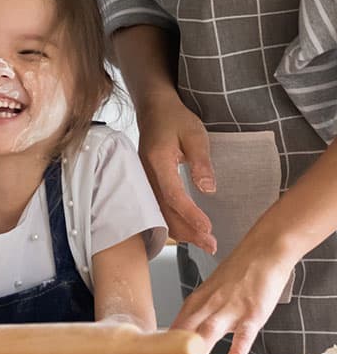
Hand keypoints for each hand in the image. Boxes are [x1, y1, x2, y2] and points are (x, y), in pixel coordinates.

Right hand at [136, 95, 216, 253]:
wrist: (154, 108)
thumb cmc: (175, 119)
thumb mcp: (195, 134)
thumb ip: (201, 161)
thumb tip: (208, 190)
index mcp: (157, 160)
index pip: (172, 194)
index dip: (190, 214)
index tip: (208, 228)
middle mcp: (145, 172)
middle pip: (163, 210)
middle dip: (187, 231)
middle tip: (211, 245)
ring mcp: (143, 178)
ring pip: (157, 212)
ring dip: (179, 230)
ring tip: (202, 241)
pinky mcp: (146, 181)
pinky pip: (155, 206)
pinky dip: (171, 221)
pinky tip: (186, 229)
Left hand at [171, 231, 296, 353]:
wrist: (262, 251)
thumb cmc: (239, 272)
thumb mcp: (214, 290)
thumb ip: (202, 311)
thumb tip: (188, 332)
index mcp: (198, 300)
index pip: (177, 324)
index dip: (166, 343)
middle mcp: (210, 304)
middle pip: (188, 329)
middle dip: (176, 349)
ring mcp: (230, 308)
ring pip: (210, 330)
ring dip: (198, 348)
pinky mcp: (252, 312)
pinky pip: (244, 334)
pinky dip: (238, 349)